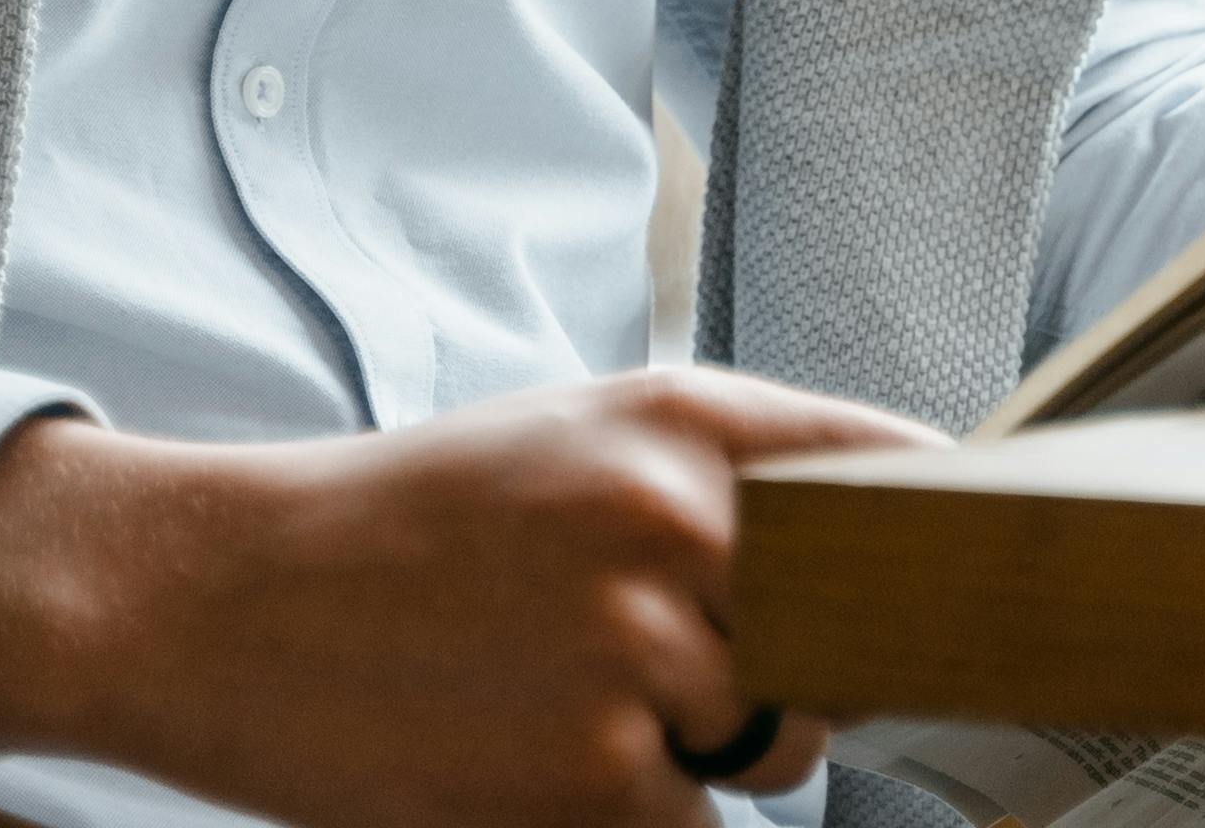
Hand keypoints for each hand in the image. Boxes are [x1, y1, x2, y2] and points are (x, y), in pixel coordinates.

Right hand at [0, 366, 931, 827]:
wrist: (215, 600)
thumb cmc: (396, 526)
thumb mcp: (561, 441)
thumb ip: (708, 477)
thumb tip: (873, 535)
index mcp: (674, 418)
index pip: (892, 469)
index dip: (952, 528)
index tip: (989, 565)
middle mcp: (676, 518)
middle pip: (846, 633)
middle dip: (788, 668)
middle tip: (655, 663)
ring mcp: (642, 650)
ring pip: (768, 745)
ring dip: (694, 754)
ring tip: (551, 703)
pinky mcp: (599, 775)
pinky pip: (689, 827)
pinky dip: (627, 819)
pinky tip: (520, 762)